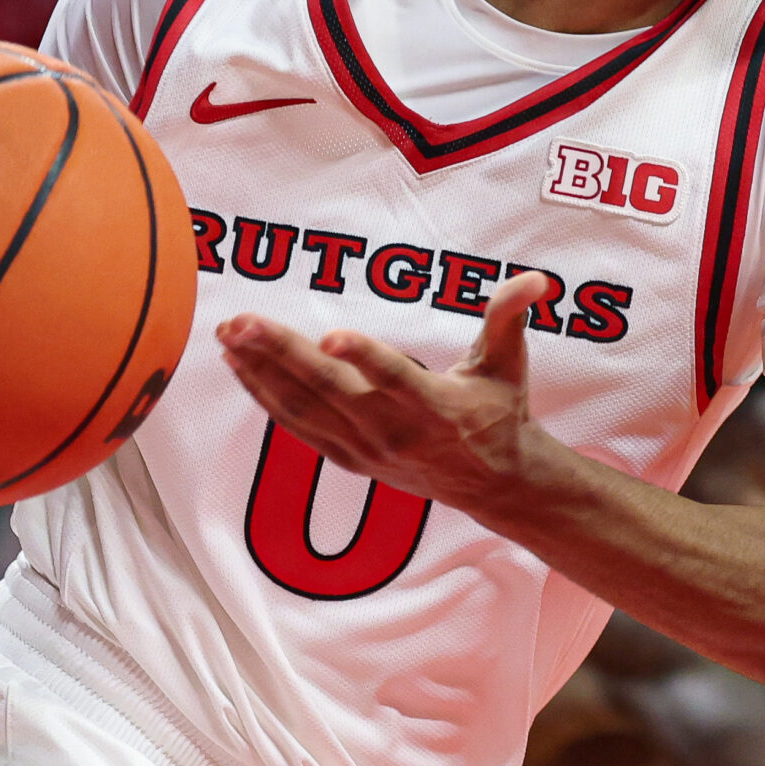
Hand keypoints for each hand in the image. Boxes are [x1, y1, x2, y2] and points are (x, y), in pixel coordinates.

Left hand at [215, 271, 555, 512]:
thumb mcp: (509, 364)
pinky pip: (297, 425)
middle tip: (240, 321)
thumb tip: (537, 280)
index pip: (395, 378)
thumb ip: (510, 317)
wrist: (492, 485)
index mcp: (435, 407)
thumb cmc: (500, 411)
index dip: (363, 357)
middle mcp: (394, 432)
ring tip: (227, 335)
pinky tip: (238, 367)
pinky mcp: (348, 457)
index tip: (330, 333)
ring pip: (303, 408)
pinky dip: (265, 396)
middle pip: (329, 390)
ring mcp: (366, 449)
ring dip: (260, 371)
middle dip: (279, 353)